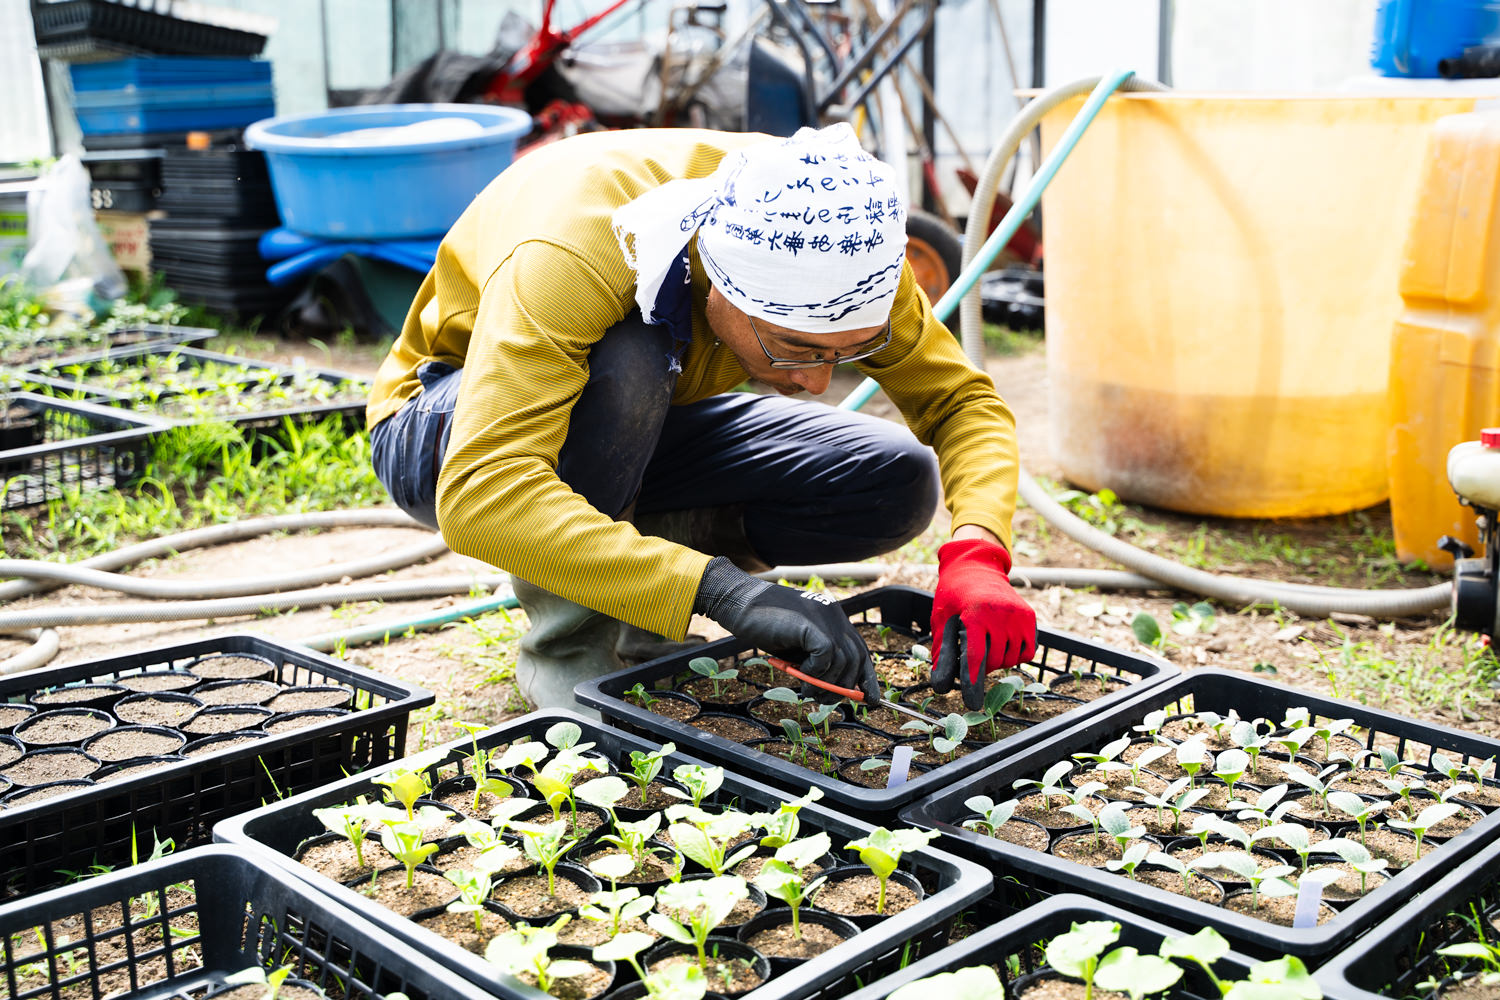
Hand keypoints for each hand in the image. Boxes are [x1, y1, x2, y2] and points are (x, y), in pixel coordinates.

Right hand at [695, 557, 879, 703]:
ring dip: (826, 684)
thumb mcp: (798, 648)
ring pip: (842, 661)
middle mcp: (835, 617)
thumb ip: (816, 662)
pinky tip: (799, 672)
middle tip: (824, 700)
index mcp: (834, 620)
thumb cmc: (764, 626)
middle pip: (856, 659)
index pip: (861, 652)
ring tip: (807, 691)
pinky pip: (825, 656)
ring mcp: (825, 618)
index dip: (868, 678)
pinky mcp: (811, 624)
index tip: (871, 700)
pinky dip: (814, 671)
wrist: (740, 604)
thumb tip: (833, 690)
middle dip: (844, 687)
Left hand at [930, 537, 1036, 709]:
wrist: (976, 568)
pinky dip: (1016, 655)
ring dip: (999, 662)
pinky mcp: (1029, 617)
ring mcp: (1018, 615)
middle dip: (983, 668)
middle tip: (974, 659)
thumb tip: (940, 684)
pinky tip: (1002, 645)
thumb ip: (942, 650)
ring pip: (1012, 659)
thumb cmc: (954, 595)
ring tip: (987, 646)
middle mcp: (1000, 614)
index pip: (976, 657)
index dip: (973, 682)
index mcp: (975, 615)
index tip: (971, 703)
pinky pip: (1027, 651)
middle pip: (994, 661)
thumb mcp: (942, 619)